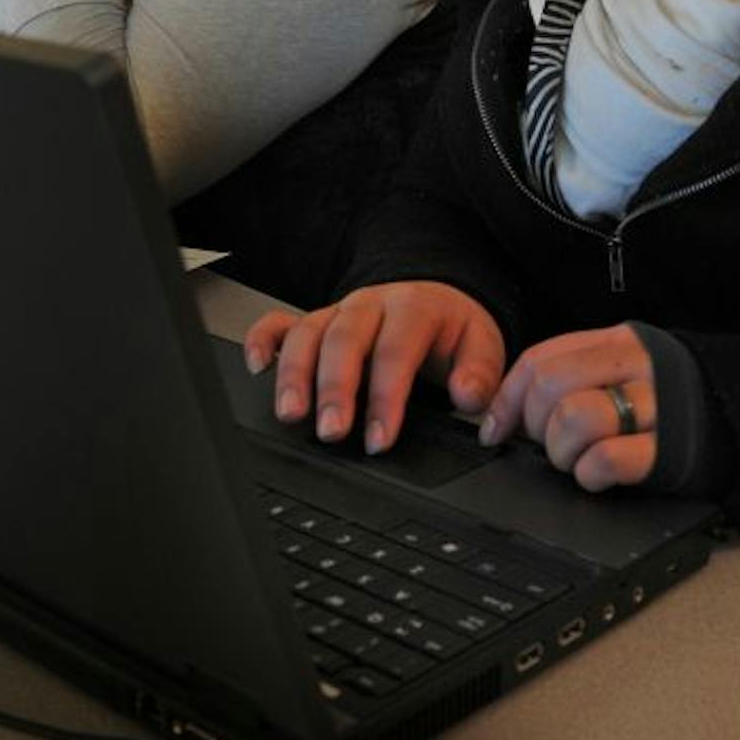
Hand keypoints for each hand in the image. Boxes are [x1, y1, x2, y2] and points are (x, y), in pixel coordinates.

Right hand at [243, 281, 505, 454]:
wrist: (436, 301)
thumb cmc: (453, 332)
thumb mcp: (483, 346)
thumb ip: (481, 373)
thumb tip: (467, 396)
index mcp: (414, 307)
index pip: (396, 351)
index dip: (387, 397)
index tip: (382, 438)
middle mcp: (370, 304)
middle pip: (344, 340)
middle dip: (335, 389)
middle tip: (332, 432)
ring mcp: (337, 311)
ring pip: (307, 334)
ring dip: (294, 375)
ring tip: (291, 415)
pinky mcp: (314, 321)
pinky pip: (280, 323)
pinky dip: (262, 341)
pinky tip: (257, 367)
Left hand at [481, 326, 659, 491]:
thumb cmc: (670, 404)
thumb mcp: (622, 374)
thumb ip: (571, 378)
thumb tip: (502, 415)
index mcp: (618, 343)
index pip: (539, 360)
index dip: (506, 400)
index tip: (494, 429)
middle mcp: (636, 366)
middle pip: (549, 386)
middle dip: (536, 427)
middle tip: (554, 445)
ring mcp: (656, 405)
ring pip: (573, 417)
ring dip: (562, 451)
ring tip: (579, 459)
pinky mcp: (669, 449)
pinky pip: (606, 458)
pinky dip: (590, 473)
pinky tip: (599, 475)